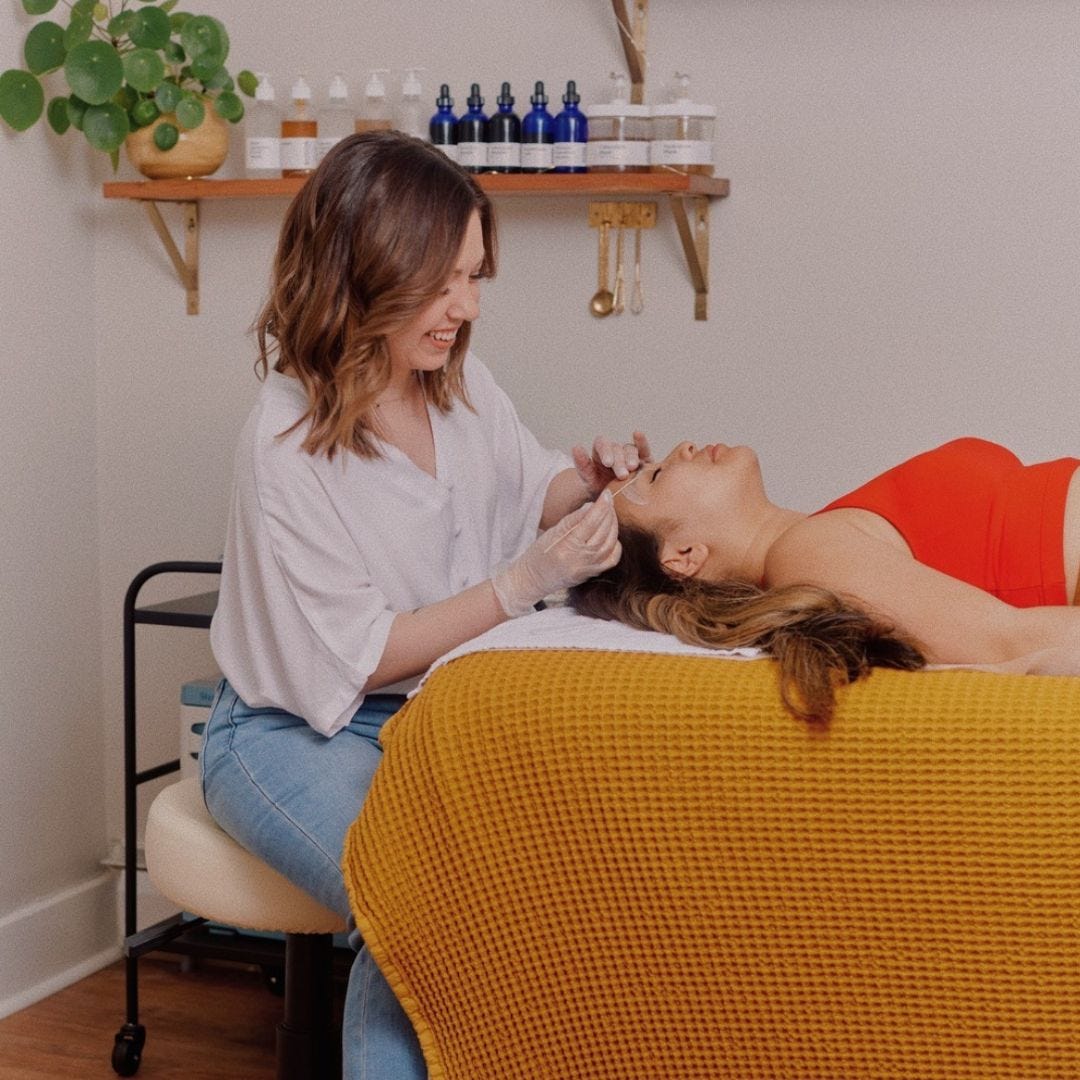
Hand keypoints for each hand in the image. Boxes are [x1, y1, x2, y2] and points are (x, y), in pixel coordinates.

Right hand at [492, 494, 621, 616]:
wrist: (534, 580)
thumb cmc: (539, 554)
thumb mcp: (552, 533)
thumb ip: (573, 519)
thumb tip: (592, 505)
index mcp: (566, 547)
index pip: (590, 522)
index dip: (601, 506)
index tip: (607, 494)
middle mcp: (580, 560)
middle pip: (603, 532)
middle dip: (609, 513)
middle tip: (608, 501)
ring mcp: (588, 569)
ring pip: (610, 543)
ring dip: (613, 525)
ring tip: (610, 513)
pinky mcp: (593, 574)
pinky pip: (612, 558)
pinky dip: (615, 544)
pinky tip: (612, 534)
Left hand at [572, 431, 652, 496]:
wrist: (608, 495)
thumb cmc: (596, 485)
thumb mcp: (587, 477)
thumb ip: (582, 464)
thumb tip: (576, 447)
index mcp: (600, 451)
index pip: (602, 445)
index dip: (605, 451)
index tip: (607, 463)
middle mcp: (615, 450)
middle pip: (618, 449)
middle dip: (620, 461)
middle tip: (622, 475)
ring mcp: (629, 454)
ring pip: (631, 450)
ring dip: (632, 457)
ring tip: (632, 468)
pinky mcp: (642, 460)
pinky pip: (644, 451)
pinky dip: (643, 444)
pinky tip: (639, 437)